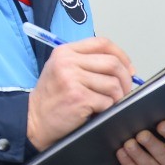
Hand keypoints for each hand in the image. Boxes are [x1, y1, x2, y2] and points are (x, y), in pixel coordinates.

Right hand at [26, 37, 137, 151]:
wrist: (35, 121)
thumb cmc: (52, 98)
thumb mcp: (63, 70)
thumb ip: (88, 63)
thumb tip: (125, 68)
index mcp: (66, 51)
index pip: (103, 43)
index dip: (122, 56)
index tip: (129, 69)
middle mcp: (68, 62)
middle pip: (113, 63)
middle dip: (125, 80)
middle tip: (124, 91)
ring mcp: (72, 79)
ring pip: (113, 84)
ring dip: (117, 97)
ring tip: (108, 103)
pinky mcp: (79, 97)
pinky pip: (107, 101)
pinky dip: (108, 108)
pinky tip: (98, 111)